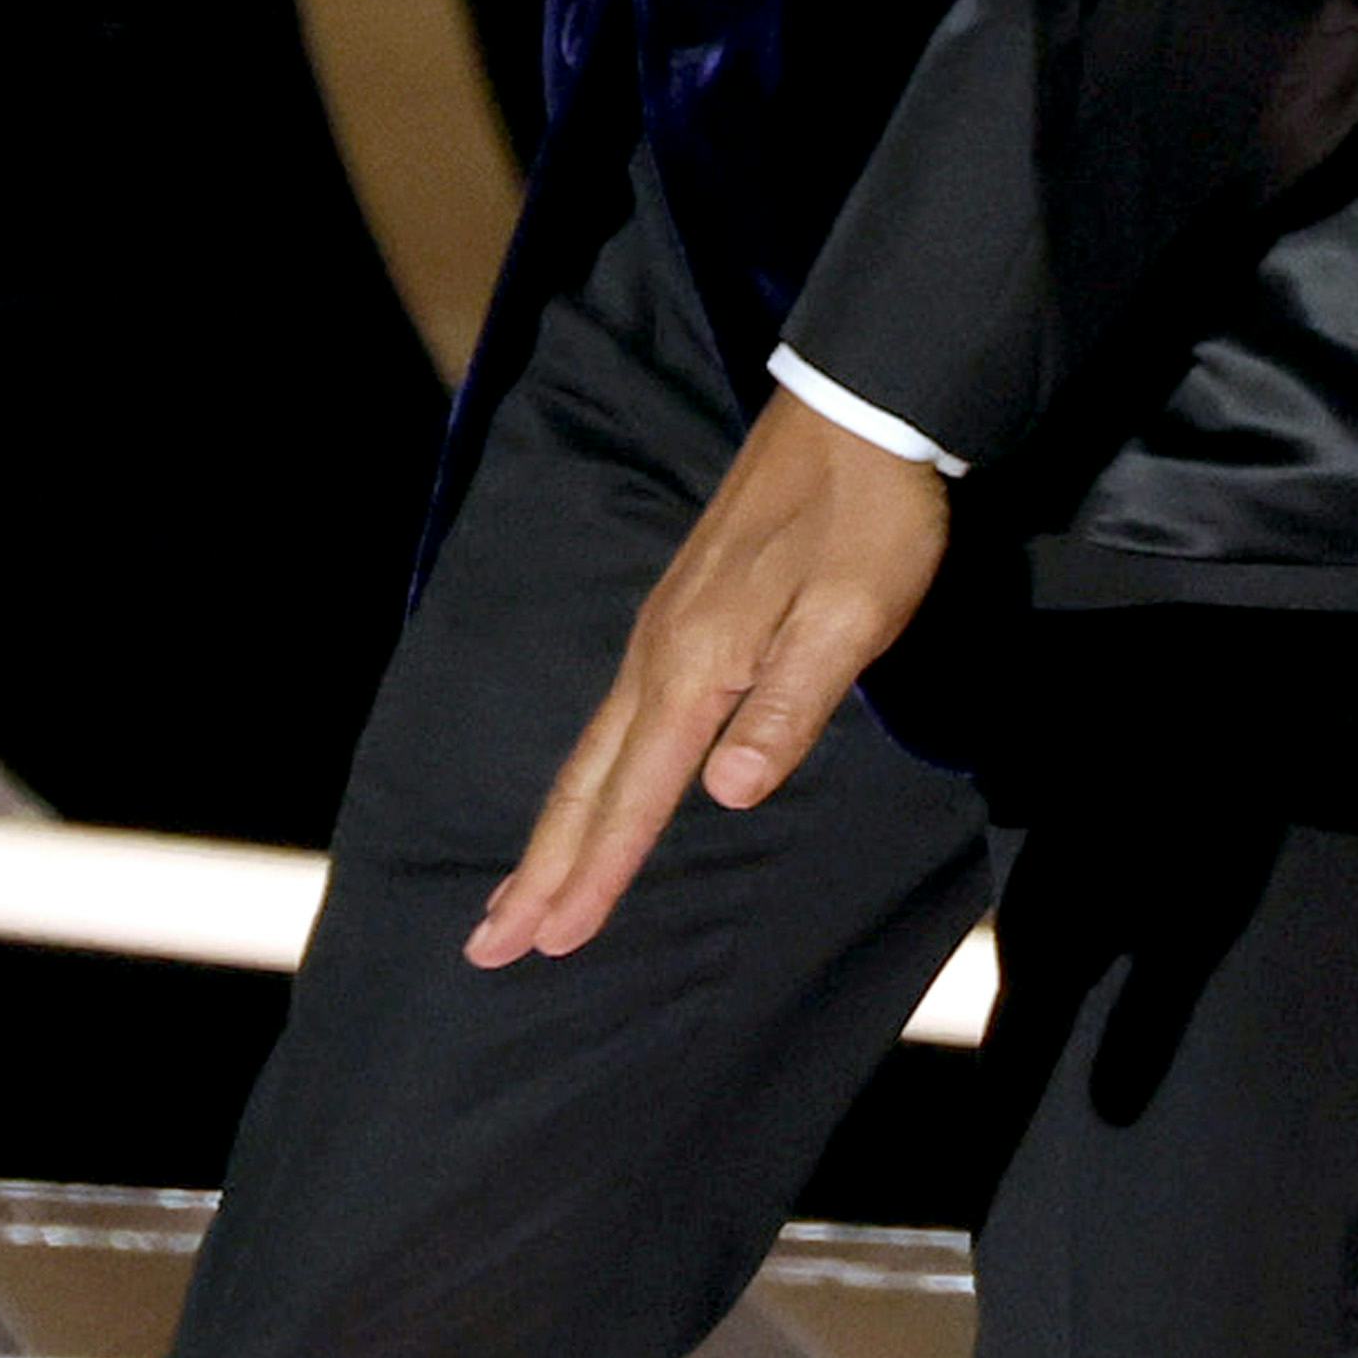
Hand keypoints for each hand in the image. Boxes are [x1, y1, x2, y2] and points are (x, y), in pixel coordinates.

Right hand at [464, 391, 951, 966]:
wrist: (855, 412)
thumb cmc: (869, 517)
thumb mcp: (854, 613)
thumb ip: (792, 703)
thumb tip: (724, 790)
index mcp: (698, 664)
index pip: (638, 795)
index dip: (597, 874)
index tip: (549, 943)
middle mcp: (660, 653)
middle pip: (586, 783)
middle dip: (540, 869)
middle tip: (488, 946)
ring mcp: (664, 629)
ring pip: (594, 750)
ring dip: (554, 828)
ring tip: (518, 892)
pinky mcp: (682, 612)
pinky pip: (617, 717)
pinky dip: (588, 775)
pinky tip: (591, 790)